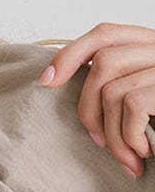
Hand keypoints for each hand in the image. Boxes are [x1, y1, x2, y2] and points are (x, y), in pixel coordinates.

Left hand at [38, 22, 154, 178]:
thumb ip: (126, 82)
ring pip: (112, 89)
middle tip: (100, 143)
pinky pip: (133, 104)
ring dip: (112, 134)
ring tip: (128, 158)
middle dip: (88, 108)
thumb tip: (67, 85)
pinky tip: (143, 154)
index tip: (47, 81)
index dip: (71, 53)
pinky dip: (129, 136)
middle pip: (102, 63)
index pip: (105, 33)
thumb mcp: (152, 94)